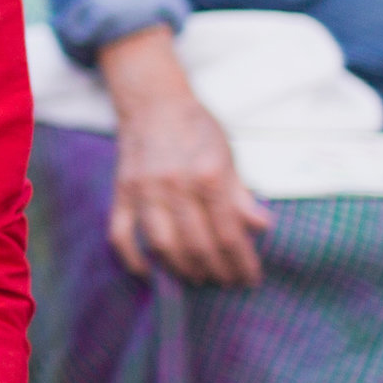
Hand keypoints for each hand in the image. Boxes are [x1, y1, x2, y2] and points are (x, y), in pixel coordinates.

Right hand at [97, 27, 268, 285]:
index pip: (229, 233)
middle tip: (226, 282)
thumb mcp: (227, 155)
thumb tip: (261, 227)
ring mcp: (145, 190)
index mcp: (208, 175)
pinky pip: (122, 234)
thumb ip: (240, 194)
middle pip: (198, 245)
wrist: (153, 101)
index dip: (241, 261)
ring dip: (182, 269)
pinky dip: (134, 258)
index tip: (249, 278)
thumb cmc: (196, 127)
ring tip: (198, 277)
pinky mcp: (122, 192)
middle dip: (217, 270)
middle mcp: (176, 185)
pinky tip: (149, 272)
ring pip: (163, 245)